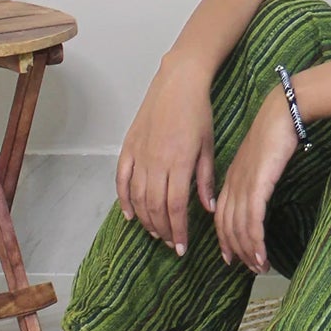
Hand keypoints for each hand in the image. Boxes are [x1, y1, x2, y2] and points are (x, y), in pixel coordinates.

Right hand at [115, 64, 216, 255]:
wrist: (178, 82)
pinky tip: (130, 214)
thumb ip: (205, 179)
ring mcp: (140, 155)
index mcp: (179, 162)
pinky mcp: (128, 147)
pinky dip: (124, 200)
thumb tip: (207, 208)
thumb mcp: (208, 145)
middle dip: (164, 230)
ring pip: (138, 197)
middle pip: (156, 207)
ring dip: (146, 219)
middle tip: (172, 243)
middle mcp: (156, 162)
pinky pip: (122, 180)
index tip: (182, 248)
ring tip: (156, 232)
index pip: (176, 207)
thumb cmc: (198, 112)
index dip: (178, 231)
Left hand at [215, 90, 299, 273]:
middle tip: (250, 269)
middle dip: (238, 252)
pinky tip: (262, 256)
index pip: (222, 217)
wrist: (282, 112)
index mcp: (231, 178)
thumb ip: (254, 177)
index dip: (225, 240)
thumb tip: (257, 193)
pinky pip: (252, 221)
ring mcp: (244, 185)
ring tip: (260, 268)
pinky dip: (256, 242)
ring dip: (249, 252)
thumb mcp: (260, 158)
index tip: (232, 257)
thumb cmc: (275, 131)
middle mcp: (233, 185)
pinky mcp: (257, 185)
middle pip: (227, 227)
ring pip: (239, 229)